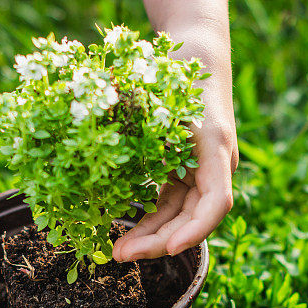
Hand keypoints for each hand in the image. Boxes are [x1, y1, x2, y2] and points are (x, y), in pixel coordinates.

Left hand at [113, 1, 236, 261]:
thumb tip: (91, 108)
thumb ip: (129, 101)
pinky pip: (171, 204)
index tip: (170, 248)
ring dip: (151, 236)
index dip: (195, 229)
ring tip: (117, 251)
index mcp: (216, 146)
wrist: (197, 52)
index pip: (217, 202)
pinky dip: (150, 220)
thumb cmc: (177, 66)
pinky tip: (127, 232)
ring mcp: (202, 171)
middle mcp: (216, 165)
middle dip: (159, 241)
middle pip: (194, 218)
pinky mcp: (187, 172)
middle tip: (119, 255)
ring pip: (180, 216)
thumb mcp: (156, 84)